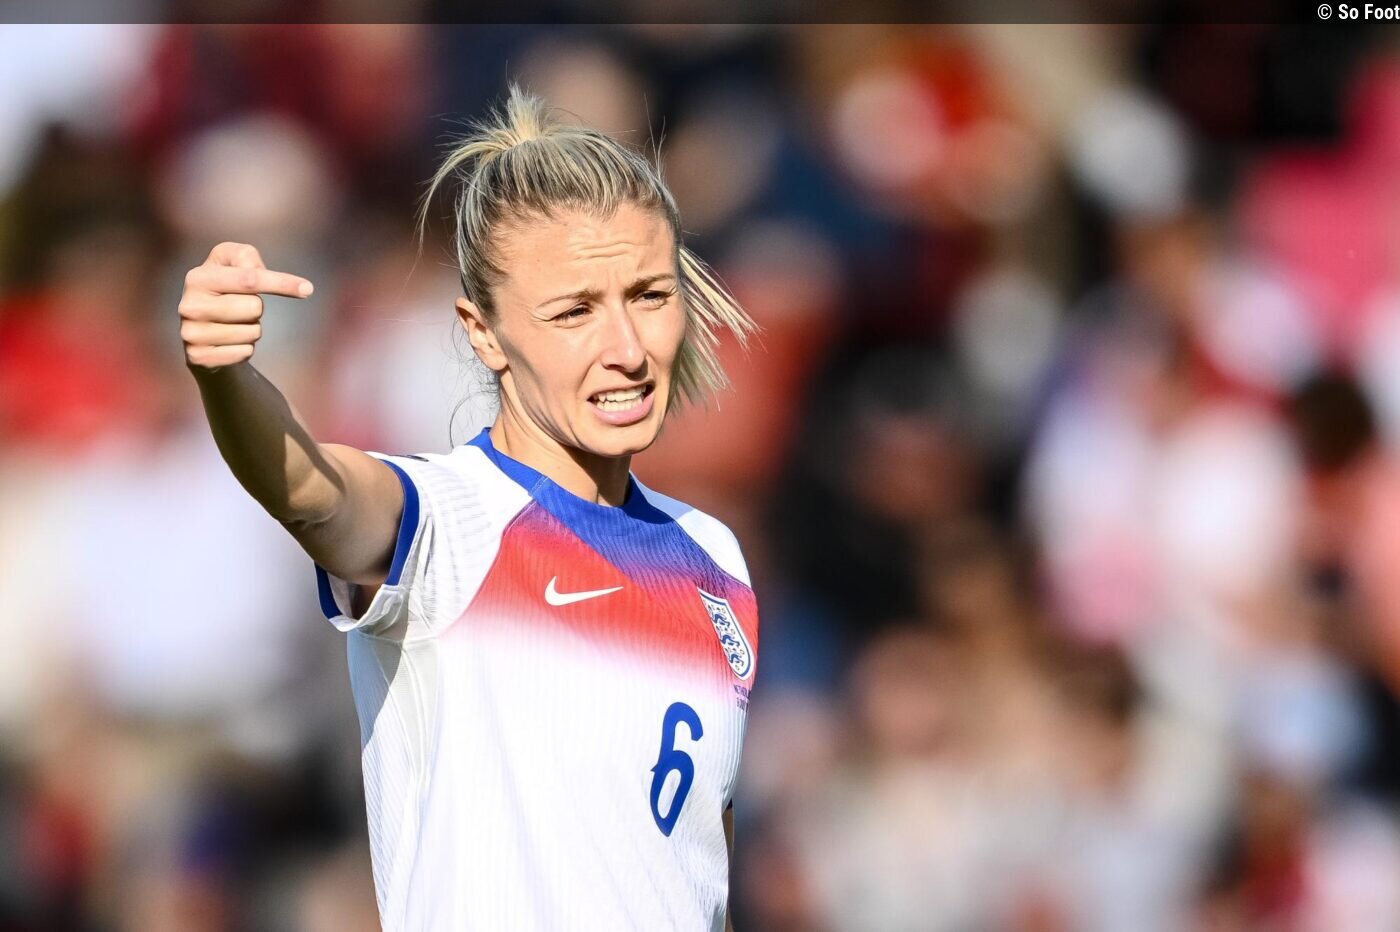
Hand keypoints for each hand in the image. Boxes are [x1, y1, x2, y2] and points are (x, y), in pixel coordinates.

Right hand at [179, 241, 313, 371]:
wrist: (202, 328)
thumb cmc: (226, 289)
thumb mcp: (232, 263)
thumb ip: (246, 256)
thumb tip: (261, 273)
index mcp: (198, 277)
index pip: (249, 279)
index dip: (281, 282)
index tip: (308, 288)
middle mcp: (189, 305)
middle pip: (254, 307)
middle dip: (257, 308)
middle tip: (240, 307)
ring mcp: (191, 333)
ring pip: (252, 332)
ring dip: (252, 329)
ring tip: (233, 324)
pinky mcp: (198, 357)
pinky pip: (245, 352)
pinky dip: (245, 347)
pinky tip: (228, 342)